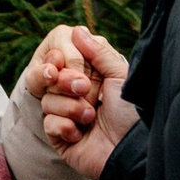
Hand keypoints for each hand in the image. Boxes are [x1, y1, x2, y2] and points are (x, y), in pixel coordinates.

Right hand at [26, 24, 139, 179]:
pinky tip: (81, 134)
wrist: (131, 150)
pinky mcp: (62, 138)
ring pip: (48, 101)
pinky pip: (48, 123)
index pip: (65, 62)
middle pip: (52, 80)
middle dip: (67, 83)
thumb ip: (99, 52)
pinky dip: (65, 126)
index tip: (63, 60)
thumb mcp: (120, 75)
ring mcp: (69, 117)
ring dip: (71, 108)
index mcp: (93, 79)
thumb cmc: (131, 113)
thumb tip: (77, 30)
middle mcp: (79, 96)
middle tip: (85, 89)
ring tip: (91, 117)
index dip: (63, 61)